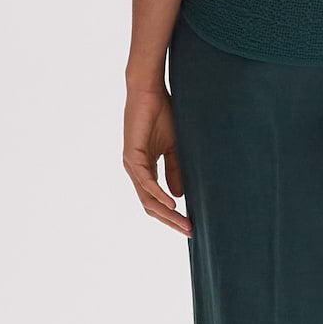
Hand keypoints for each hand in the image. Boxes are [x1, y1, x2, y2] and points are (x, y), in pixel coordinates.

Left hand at [123, 85, 191, 235]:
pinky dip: (158, 194)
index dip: (172, 215)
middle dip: (171, 220)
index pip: (156, 201)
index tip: (190, 226)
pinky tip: (171, 204)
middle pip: (151, 205)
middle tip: (189, 231)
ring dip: (166, 213)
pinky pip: (145, 181)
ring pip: (147, 198)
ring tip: (183, 223)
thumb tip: (180, 197)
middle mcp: (136, 171)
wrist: (150, 91)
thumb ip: (175, 171)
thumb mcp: (174, 147)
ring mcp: (132, 165)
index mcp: (145, 170)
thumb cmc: (161, 115)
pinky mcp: (132, 155)